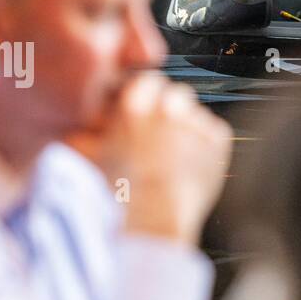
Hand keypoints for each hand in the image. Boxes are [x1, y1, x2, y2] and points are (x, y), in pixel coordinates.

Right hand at [70, 75, 232, 245]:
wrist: (157, 219)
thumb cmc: (121, 192)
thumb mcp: (90, 158)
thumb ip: (85, 132)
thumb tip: (83, 123)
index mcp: (135, 104)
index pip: (147, 80)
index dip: (146, 98)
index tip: (144, 115)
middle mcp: (168, 106)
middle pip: (175, 93)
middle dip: (168, 110)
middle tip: (159, 138)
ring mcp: (196, 122)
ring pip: (194, 113)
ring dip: (186, 127)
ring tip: (174, 157)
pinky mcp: (218, 140)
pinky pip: (213, 131)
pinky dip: (205, 144)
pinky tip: (190, 164)